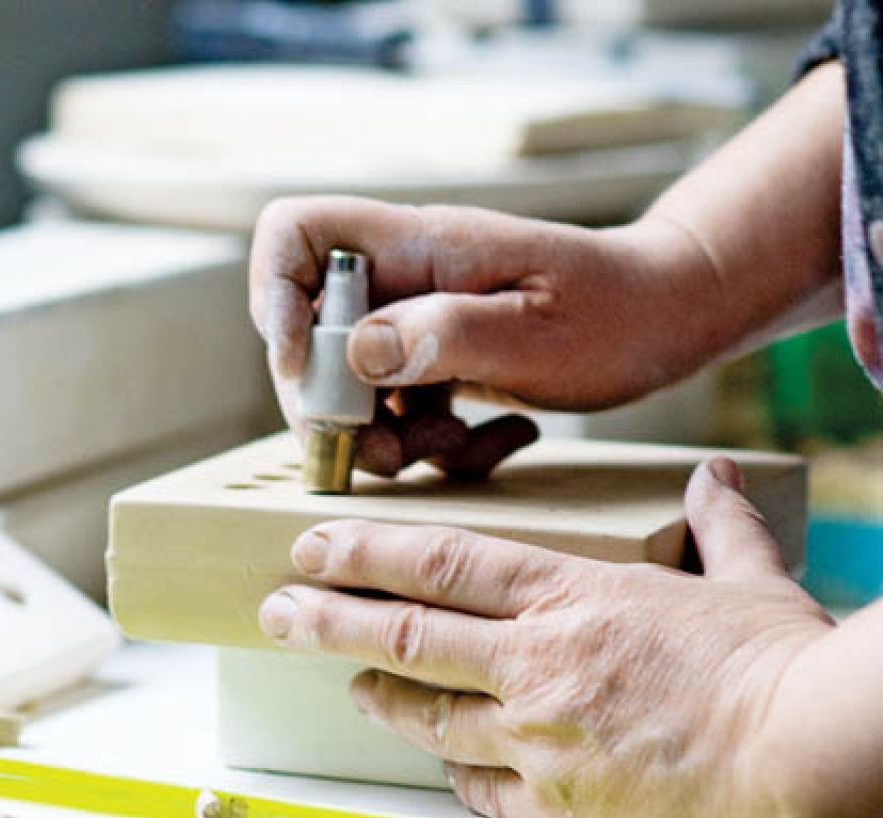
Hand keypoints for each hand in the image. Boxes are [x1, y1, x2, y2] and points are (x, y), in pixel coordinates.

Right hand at [248, 196, 725, 475]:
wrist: (672, 317)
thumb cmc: (621, 311)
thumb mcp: (540, 333)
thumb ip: (446, 336)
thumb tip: (355, 355)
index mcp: (419, 246)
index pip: (296, 233)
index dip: (275, 297)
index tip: (305, 365)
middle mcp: (402, 278)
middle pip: (308, 335)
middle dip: (332, 411)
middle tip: (383, 455)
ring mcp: (414, 321)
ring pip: (347, 389)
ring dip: (386, 440)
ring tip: (453, 449)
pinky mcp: (431, 361)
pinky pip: (395, 413)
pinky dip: (431, 445)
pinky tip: (492, 441)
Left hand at [256, 458, 846, 817]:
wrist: (809, 764)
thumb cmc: (782, 670)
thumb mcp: (750, 583)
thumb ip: (716, 528)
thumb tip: (711, 479)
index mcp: (573, 598)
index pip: (439, 564)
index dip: (362, 552)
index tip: (311, 546)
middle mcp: (537, 665)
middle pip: (405, 636)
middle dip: (326, 621)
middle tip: (276, 612)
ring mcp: (539, 740)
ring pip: (427, 715)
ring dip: (379, 696)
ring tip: (348, 682)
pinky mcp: (556, 807)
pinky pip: (479, 789)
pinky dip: (455, 772)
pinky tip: (439, 762)